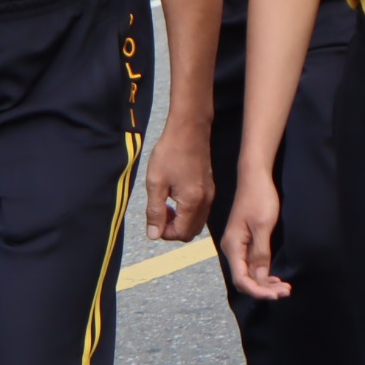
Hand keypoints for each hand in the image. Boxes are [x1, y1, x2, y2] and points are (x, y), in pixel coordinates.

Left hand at [142, 120, 213, 241]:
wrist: (189, 129)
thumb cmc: (170, 152)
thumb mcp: (155, 183)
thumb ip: (155, 211)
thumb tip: (154, 235)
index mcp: (192, 202)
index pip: (181, 233)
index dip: (165, 233)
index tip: (154, 220)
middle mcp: (206, 201)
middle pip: (191, 232)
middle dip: (174, 229)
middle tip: (159, 213)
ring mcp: (210, 194)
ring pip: (197, 221)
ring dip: (181, 220)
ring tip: (166, 204)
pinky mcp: (210, 187)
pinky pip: (200, 210)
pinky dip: (188, 211)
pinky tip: (175, 195)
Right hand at [223, 174, 287, 299]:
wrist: (255, 177)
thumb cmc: (260, 197)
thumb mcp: (263, 226)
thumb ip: (260, 253)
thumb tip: (260, 277)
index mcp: (233, 246)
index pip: (242, 279)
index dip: (258, 291)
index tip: (277, 294)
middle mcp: (232, 248)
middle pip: (245, 279)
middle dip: (264, 289)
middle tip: (286, 291)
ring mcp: (238, 245)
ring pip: (249, 273)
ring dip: (265, 283)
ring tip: (284, 287)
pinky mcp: (245, 241)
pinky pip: (251, 264)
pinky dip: (263, 273)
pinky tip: (275, 277)